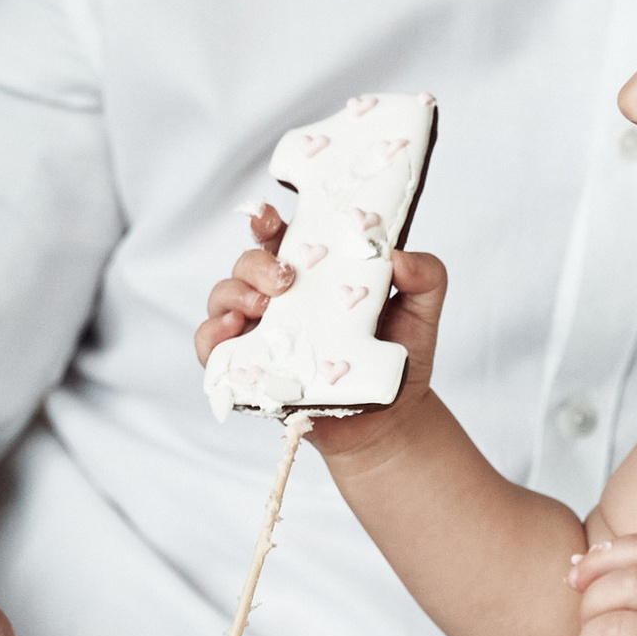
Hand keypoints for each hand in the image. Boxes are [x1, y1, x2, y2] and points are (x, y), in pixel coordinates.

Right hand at [196, 205, 448, 461]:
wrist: (391, 419)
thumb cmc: (400, 356)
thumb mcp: (423, 309)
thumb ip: (426, 274)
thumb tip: (398, 256)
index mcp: (314, 272)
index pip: (280, 235)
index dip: (265, 220)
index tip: (269, 216)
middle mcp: (281, 297)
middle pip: (247, 263)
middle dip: (256, 263)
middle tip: (284, 279)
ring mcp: (261, 332)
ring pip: (223, 297)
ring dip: (233, 294)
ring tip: (262, 307)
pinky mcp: (248, 369)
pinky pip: (211, 348)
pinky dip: (210, 336)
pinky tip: (230, 332)